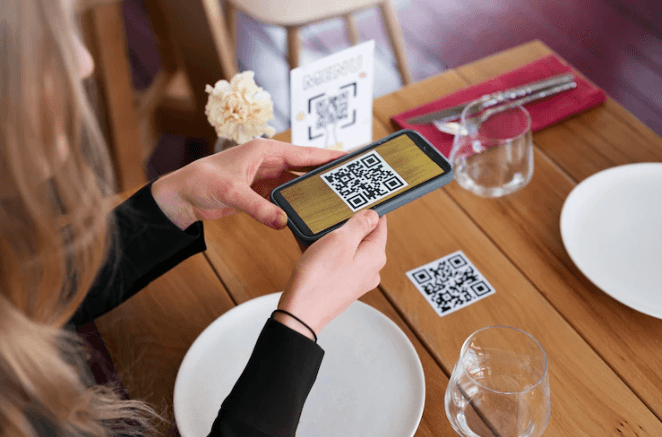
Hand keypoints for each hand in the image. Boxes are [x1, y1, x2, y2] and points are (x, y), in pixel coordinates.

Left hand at [151, 138, 345, 229]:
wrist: (180, 196)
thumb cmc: (201, 181)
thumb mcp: (232, 193)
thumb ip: (259, 208)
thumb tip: (282, 222)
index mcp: (264, 150)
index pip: (302, 152)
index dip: (326, 155)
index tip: (347, 157)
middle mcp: (266, 160)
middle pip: (302, 165)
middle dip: (323, 171)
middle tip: (347, 178)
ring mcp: (263, 177)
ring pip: (294, 181)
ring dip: (310, 188)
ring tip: (332, 194)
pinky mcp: (257, 192)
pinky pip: (283, 196)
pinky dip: (294, 202)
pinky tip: (307, 208)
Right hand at [274, 209, 387, 337]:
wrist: (300, 313)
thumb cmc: (319, 279)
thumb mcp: (340, 240)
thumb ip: (360, 224)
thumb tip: (373, 214)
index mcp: (376, 255)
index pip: (380, 223)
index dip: (367, 210)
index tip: (353, 203)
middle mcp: (372, 269)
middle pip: (364, 236)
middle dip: (346, 227)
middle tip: (328, 223)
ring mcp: (358, 279)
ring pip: (349, 249)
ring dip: (334, 241)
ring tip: (317, 241)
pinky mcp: (344, 286)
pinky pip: (339, 262)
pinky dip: (328, 255)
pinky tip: (313, 254)